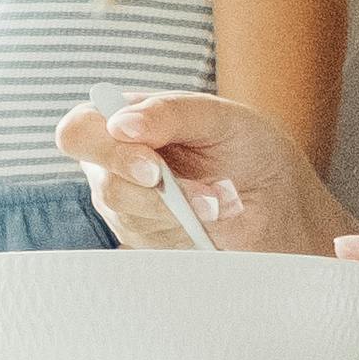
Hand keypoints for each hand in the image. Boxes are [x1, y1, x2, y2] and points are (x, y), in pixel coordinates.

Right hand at [54, 93, 341, 258]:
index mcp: (121, 122)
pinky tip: (217, 224)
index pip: (78, 132)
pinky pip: (157, 247)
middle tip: (209, 197)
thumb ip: (169, 112)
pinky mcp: (150, 245)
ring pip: (134, 221)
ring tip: (225, 204)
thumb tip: (121, 123)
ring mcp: (129, 211)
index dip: (106, 149)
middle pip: (106, 186)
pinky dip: (192, 236)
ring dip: (186, 216)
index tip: (153, 166)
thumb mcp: (218, 116)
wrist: (280, 200)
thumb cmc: (245, 146)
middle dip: (160, 194)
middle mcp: (115, 168)